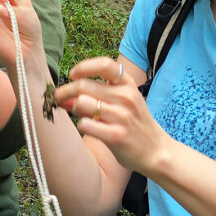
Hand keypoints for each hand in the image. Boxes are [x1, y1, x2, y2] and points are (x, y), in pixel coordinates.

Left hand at [56, 58, 164, 173]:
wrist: (156, 151)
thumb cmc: (135, 124)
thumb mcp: (125, 102)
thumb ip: (99, 94)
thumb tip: (65, 95)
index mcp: (128, 85)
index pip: (105, 64)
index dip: (84, 66)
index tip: (73, 74)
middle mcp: (126, 97)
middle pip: (84, 85)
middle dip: (65, 91)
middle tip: (59, 98)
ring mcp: (121, 116)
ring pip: (82, 103)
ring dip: (74, 109)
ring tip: (80, 114)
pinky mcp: (115, 135)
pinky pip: (85, 124)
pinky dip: (82, 125)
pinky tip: (89, 128)